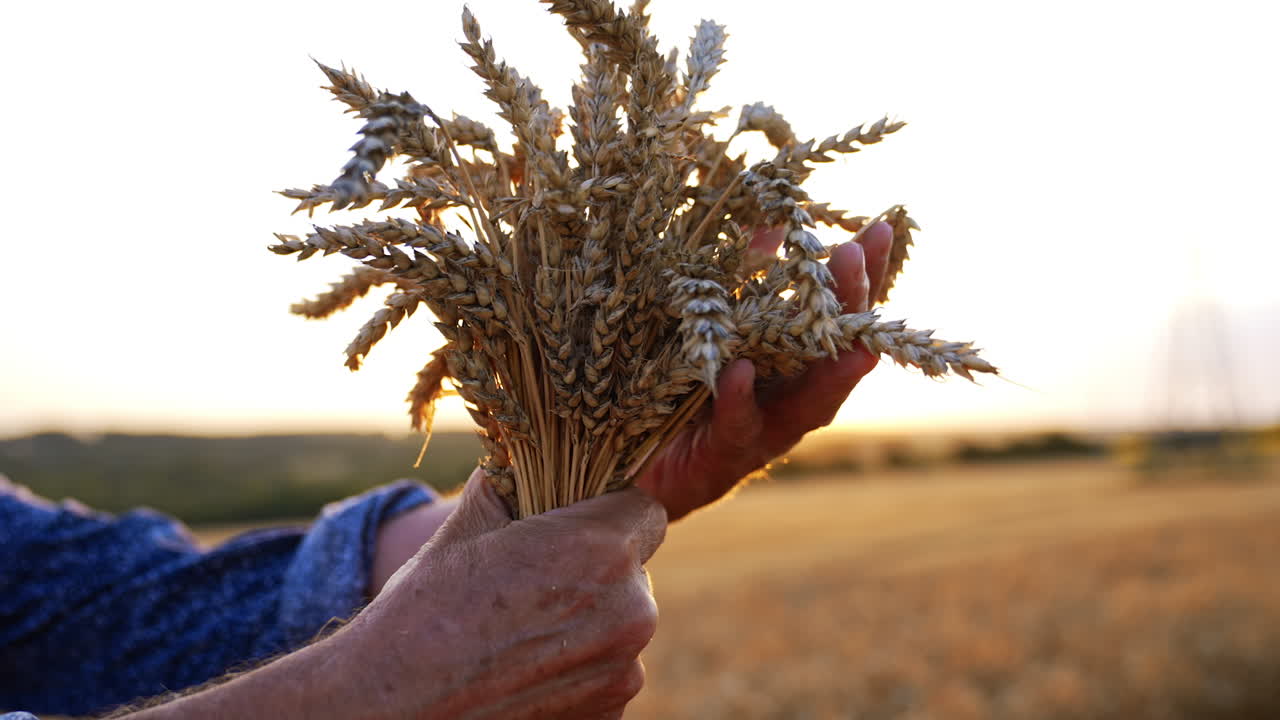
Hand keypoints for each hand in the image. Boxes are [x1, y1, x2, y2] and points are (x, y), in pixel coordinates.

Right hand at [130, 469, 665, 719]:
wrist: (395, 708)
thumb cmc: (425, 613)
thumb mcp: (467, 526)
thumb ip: (513, 481)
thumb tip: (521, 447)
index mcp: (601, 550)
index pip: (646, 510)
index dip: (612, 512)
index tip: (578, 523)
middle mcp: (631, 610)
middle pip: (634, 570)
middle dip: (597, 570)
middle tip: (536, 581)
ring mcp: (625, 669)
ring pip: (622, 622)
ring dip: (588, 621)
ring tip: (522, 630)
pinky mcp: (613, 713)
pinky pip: (608, 670)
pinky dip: (578, 667)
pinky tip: (526, 667)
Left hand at [636, 222, 893, 520]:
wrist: (633, 469)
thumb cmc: (675, 392)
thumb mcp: (710, 327)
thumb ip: (742, 280)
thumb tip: (768, 222)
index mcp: (794, 363)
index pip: (841, 315)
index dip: (866, 274)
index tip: (884, 226)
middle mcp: (792, 399)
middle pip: (840, 355)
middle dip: (853, 307)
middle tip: (854, 256)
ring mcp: (765, 432)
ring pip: (811, 401)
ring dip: (826, 362)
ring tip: (845, 332)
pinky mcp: (724, 457)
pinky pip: (737, 425)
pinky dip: (740, 398)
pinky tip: (741, 371)